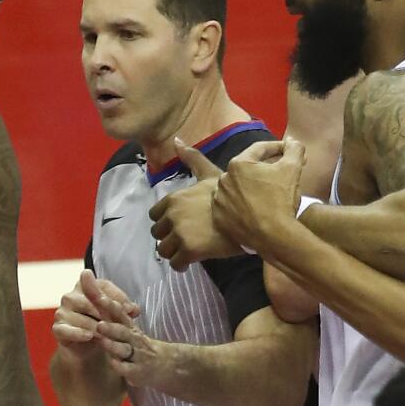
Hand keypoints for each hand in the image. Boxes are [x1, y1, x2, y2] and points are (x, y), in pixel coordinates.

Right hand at [52, 269, 139, 359]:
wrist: (88, 349)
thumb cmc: (103, 325)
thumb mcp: (116, 316)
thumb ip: (125, 309)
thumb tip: (134, 309)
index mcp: (84, 286)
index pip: (102, 286)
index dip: (118, 297)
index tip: (131, 310)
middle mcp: (70, 296)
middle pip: (91, 302)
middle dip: (108, 314)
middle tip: (122, 325)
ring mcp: (62, 312)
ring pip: (82, 317)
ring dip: (97, 326)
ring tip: (110, 335)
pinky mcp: (58, 328)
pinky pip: (67, 330)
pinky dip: (78, 333)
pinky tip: (89, 336)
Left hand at [81, 276, 175, 389]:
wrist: (163, 363)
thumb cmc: (136, 342)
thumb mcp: (123, 324)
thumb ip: (106, 309)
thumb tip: (88, 282)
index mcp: (127, 324)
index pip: (117, 311)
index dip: (107, 303)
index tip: (97, 295)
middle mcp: (132, 337)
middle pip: (121, 329)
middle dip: (110, 326)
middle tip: (99, 323)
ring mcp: (136, 354)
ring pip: (124, 349)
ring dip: (113, 345)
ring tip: (103, 341)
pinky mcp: (137, 371)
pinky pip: (129, 368)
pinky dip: (122, 366)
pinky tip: (114, 364)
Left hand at [150, 139, 240, 269]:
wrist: (249, 218)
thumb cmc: (231, 197)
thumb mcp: (211, 174)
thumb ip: (192, 159)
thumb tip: (176, 140)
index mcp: (175, 198)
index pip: (155, 215)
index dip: (166, 222)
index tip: (179, 226)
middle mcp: (173, 215)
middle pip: (158, 234)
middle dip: (169, 238)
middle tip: (184, 241)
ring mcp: (180, 233)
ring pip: (164, 250)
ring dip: (173, 253)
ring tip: (187, 252)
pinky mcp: (189, 251)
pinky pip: (176, 264)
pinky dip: (181, 265)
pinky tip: (191, 262)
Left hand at [213, 138, 306, 253]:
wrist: (273, 237)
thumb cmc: (281, 200)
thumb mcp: (292, 169)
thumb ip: (294, 150)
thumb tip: (292, 141)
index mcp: (238, 163)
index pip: (260, 149)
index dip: (278, 148)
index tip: (289, 151)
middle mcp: (223, 179)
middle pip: (247, 169)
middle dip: (264, 169)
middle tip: (280, 173)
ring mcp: (219, 200)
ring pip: (238, 188)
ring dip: (251, 187)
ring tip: (267, 193)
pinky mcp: (219, 219)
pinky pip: (232, 207)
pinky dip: (242, 206)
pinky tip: (255, 209)